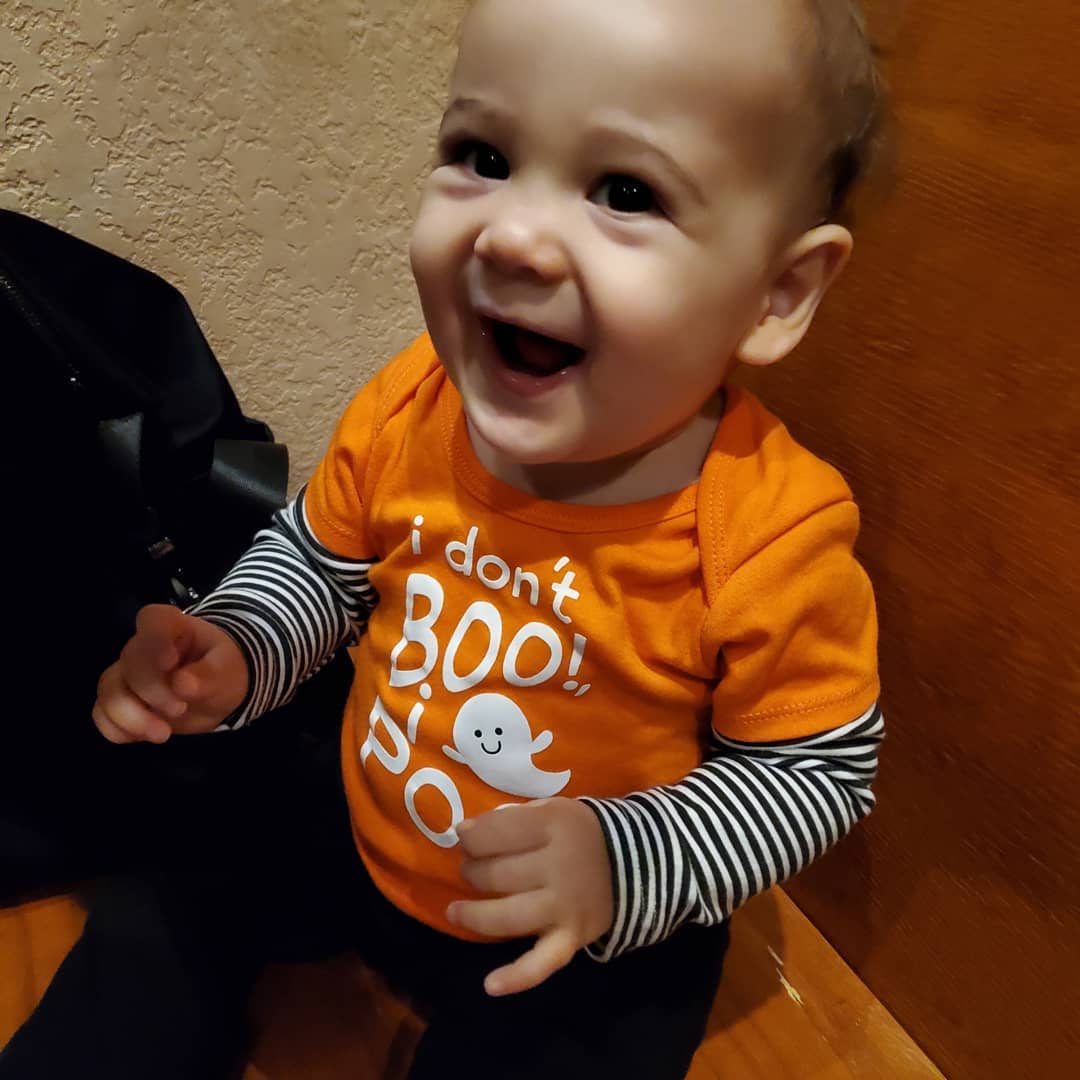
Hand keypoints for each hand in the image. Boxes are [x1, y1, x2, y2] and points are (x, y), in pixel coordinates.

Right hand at [93, 604, 248, 743]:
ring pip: (109, 691)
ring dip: (131, 717)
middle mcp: (142, 646)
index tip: (171, 664)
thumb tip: (181, 684)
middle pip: (129, 663)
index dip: (155, 641)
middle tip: (180, 709)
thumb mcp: (227, 671)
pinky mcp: (120, 702)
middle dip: (151, 691)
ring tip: (163, 734)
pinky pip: (102, 715)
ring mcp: (126, 674)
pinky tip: (146, 736)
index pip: (152, 619)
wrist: (216, 692)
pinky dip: (120, 730)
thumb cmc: (222, 670)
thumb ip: (209, 675)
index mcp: (172, 626)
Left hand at [448, 797, 613, 996]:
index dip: (471, 837)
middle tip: (471, 870)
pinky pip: (543, 962)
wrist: (635, 863)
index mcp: (554, 826)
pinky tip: (491, 985)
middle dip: (473, 871)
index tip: (464, 838)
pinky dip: (517, 977)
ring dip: (474, 915)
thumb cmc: (579, 834)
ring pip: (507, 916)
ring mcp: (565, 906)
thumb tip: (465, 834)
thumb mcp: (551, 810)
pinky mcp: (572, 938)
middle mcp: (559, 866)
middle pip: (497, 874)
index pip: (497, 832)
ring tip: (456, 911)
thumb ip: (511, 818)